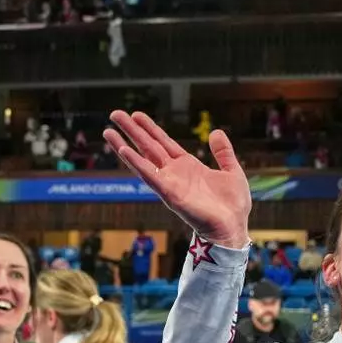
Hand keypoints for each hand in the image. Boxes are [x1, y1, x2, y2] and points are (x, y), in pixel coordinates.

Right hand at [103, 110, 250, 247]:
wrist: (234, 228)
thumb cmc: (233, 206)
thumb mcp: (231, 171)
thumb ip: (223, 152)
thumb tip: (216, 132)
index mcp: (187, 166)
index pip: (163, 142)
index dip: (150, 128)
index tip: (136, 114)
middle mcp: (174, 173)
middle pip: (148, 146)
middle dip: (132, 130)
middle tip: (114, 114)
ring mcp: (170, 184)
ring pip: (143, 160)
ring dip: (124, 146)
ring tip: (107, 132)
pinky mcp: (170, 195)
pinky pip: (150, 177)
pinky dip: (137, 164)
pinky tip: (124, 151)